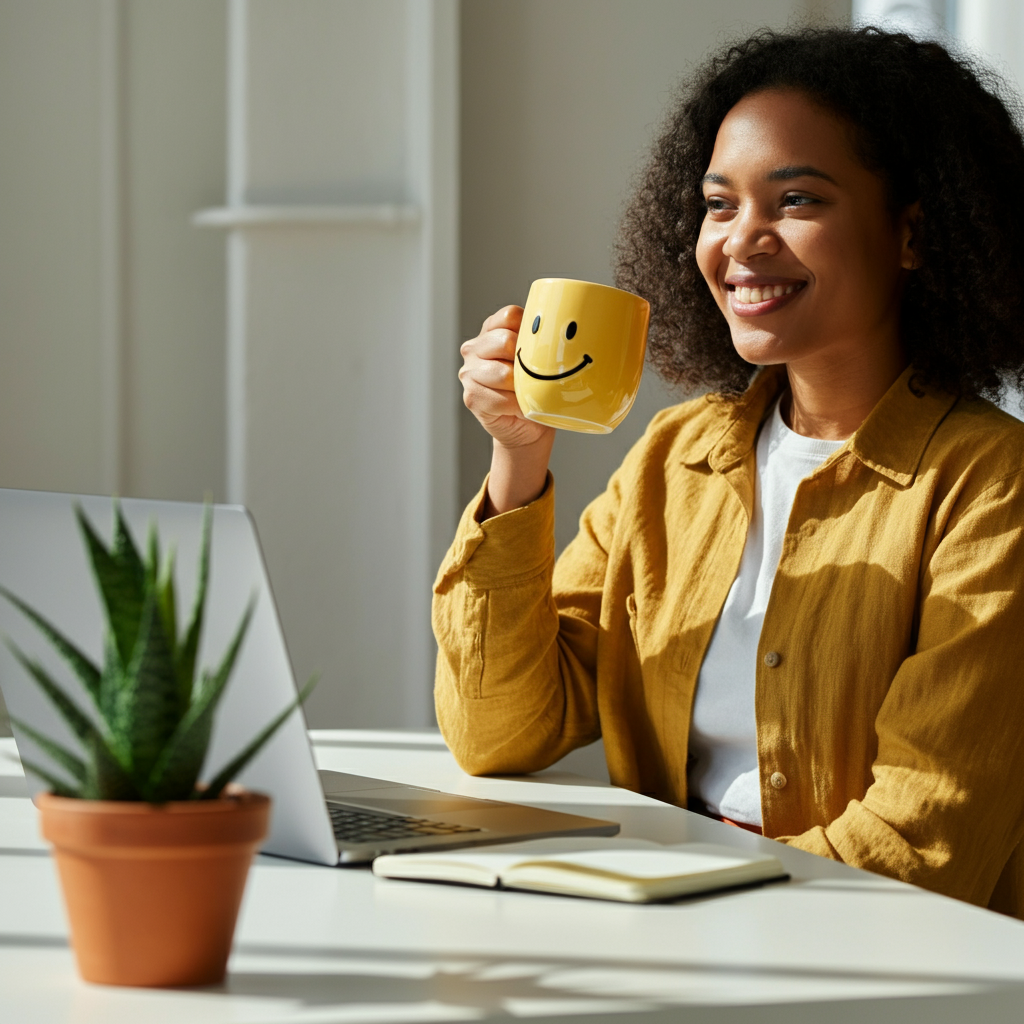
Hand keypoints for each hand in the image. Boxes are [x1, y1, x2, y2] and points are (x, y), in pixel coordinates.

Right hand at [459, 306, 553, 450]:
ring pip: (503, 373)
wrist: (528, 427)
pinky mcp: (472, 397)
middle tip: (534, 376)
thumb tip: (562, 325)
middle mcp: (474, 348)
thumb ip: (539, 338)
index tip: (539, 349)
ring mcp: (469, 373)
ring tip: (528, 393)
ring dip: (522, 388)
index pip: (510, 315)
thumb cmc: (534, 388)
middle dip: (526, 362)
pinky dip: (518, 407)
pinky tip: (522, 409)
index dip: (529, 332)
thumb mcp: (537, 356)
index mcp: (491, 330)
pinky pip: (502, 399)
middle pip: (505, 341)